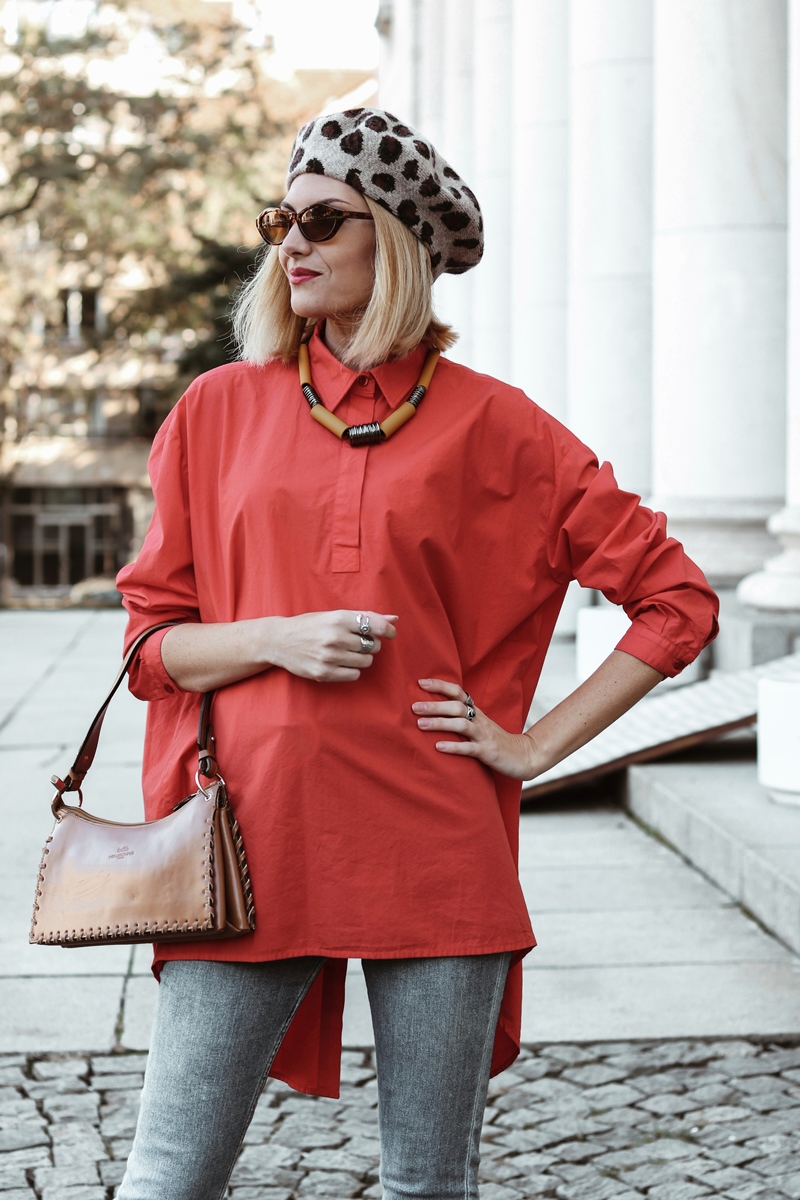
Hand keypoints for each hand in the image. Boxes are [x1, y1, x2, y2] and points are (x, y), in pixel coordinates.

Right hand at [269, 610, 397, 682]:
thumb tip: (394, 619)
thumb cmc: (309, 626)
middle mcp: (335, 637)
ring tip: (347, 653)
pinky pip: (354, 675)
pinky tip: (340, 663)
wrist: (278, 640)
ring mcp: (329, 656)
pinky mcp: (323, 673)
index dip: (388, 631)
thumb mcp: (334, 615)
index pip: (376, 626)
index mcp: (338, 619)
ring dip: (361, 659)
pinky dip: (352, 670)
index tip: (390, 634)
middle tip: (357, 643)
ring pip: (365, 662)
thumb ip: (364, 617)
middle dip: (370, 645)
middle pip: (372, 646)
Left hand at [412, 678, 535, 779]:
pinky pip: (470, 749)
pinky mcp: (488, 752)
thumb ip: (461, 718)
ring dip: (440, 723)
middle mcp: (480, 721)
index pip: (458, 692)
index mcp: (477, 712)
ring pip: (462, 725)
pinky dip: (453, 747)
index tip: (420, 683)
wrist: (525, 756)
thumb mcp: (479, 725)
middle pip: (457, 707)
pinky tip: (438, 747)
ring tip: (420, 724)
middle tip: (414, 706)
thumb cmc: (496, 741)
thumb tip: (433, 711)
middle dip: (435, 705)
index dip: (440, 686)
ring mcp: (485, 736)